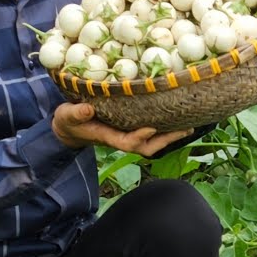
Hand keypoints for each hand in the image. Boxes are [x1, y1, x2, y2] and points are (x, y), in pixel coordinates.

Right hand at [53, 103, 193, 156]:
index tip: (152, 127)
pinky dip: (165, 129)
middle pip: (146, 147)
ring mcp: (126, 135)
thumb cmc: (68, 120)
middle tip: (186, 129)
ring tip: (189, 126)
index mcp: (107, 136)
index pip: (126, 142)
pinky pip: (151, 133)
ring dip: (170, 136)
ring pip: (152, 142)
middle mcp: (120, 138)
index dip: (139, 137)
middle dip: (166, 140)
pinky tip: (177, 119)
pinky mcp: (129, 129)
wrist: (69, 128)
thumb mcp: (67, 115)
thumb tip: (87, 109)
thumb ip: (76, 113)